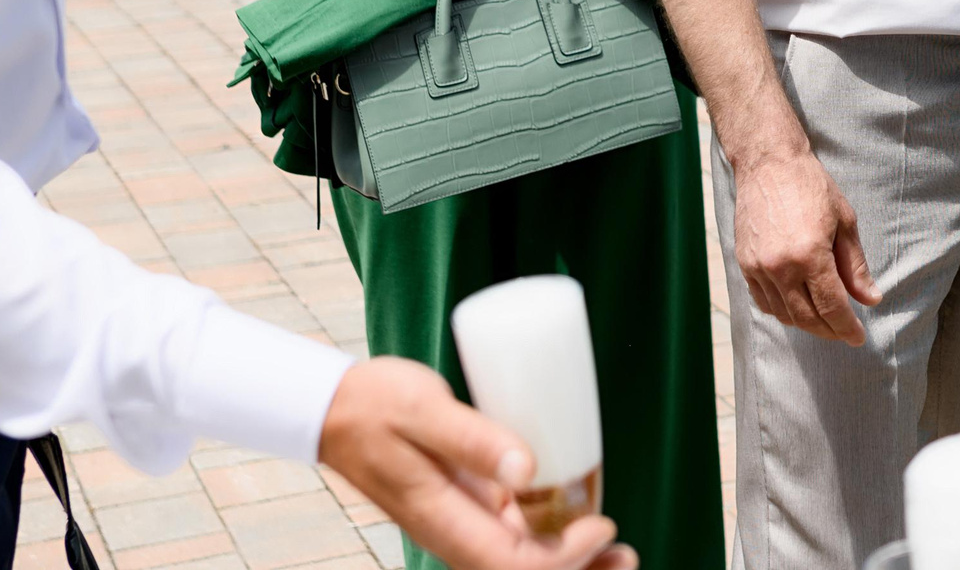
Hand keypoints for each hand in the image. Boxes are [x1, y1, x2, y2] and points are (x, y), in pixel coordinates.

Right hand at [319, 358, 635, 569]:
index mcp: (443, 519)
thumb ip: (474, 440)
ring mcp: (459, 522)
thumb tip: (528, 469)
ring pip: (519, 561)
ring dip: (569, 562)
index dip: (562, 559)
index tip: (600, 524)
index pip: (511, 565)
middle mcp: (453, 532)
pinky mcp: (464, 505)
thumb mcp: (426, 411)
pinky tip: (577, 520)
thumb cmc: (375, 405)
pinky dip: (549, 539)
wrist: (333, 409)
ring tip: (617, 551)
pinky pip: (512, 538)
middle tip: (626, 554)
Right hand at [732, 149, 881, 344]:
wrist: (768, 162)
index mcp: (810, 255)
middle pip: (808, 317)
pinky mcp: (744, 263)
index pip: (831, 307)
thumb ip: (855, 266)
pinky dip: (782, 311)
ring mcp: (758, 267)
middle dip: (830, 330)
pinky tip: (797, 307)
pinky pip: (763, 301)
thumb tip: (870, 299)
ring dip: (807, 324)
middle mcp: (781, 267)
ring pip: (784, 314)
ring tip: (824, 321)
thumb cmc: (810, 186)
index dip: (847, 328)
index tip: (858, 336)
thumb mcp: (844, 221)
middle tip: (845, 332)